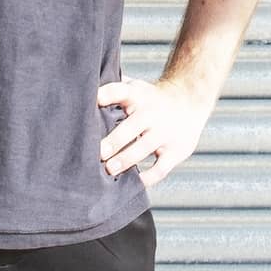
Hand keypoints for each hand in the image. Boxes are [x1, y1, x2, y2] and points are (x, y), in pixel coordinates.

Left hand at [96, 74, 213, 188]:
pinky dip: (147, 178)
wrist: (189, 99)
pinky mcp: (176, 150)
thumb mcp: (135, 88)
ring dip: (125, 160)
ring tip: (109, 169)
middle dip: (113, 141)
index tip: (94, 101)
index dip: (106, 95)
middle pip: (131, 126)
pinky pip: (160, 168)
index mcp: (138, 95)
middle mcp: (152, 112)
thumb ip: (112, 91)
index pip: (121, 91)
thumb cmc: (150, 98)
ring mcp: (165, 132)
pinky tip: (133, 183)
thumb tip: (80, 96)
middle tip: (98, 154)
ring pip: (143, 148)